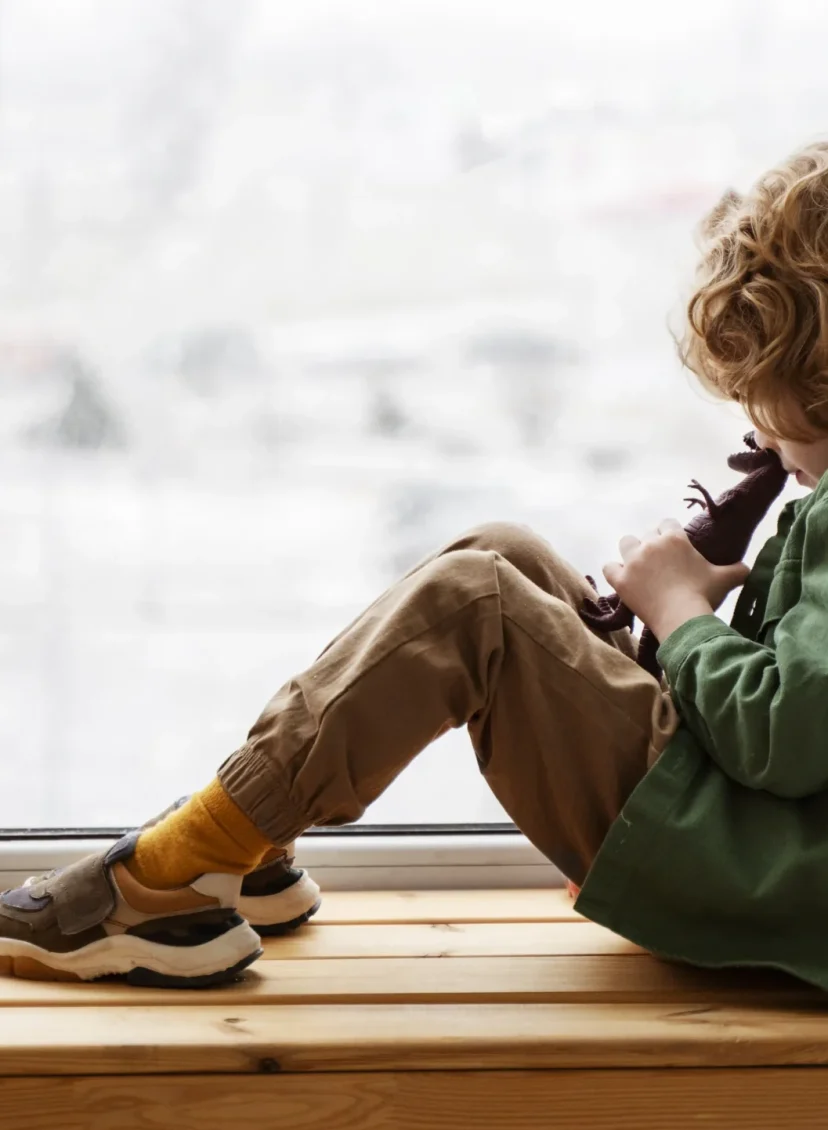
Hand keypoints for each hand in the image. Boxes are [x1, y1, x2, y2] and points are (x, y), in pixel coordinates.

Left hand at [602, 518, 749, 640]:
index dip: (671, 534)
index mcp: (674, 538)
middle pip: (647, 534)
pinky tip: (622, 578)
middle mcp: (650, 544)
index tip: (675, 547)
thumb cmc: (704, 595)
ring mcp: (632, 561)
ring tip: (640, 566)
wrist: (682, 617)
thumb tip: (748, 568)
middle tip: (661, 563)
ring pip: (626, 543)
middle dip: (653, 545)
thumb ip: (738, 570)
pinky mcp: (620, 579)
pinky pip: (608, 567)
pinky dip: (614, 571)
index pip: (668, 523)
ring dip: (631, 551)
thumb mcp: (725, 579)